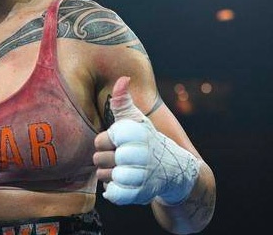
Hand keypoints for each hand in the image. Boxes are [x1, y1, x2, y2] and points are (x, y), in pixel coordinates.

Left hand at [93, 76, 198, 204]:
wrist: (174, 170)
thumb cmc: (148, 140)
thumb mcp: (137, 119)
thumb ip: (123, 101)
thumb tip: (122, 78)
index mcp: (135, 133)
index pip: (101, 139)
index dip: (107, 141)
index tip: (119, 141)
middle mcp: (139, 153)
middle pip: (99, 158)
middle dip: (106, 158)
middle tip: (120, 156)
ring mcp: (140, 175)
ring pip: (104, 176)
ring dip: (109, 175)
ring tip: (121, 169)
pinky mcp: (140, 194)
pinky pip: (114, 194)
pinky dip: (114, 191)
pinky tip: (122, 184)